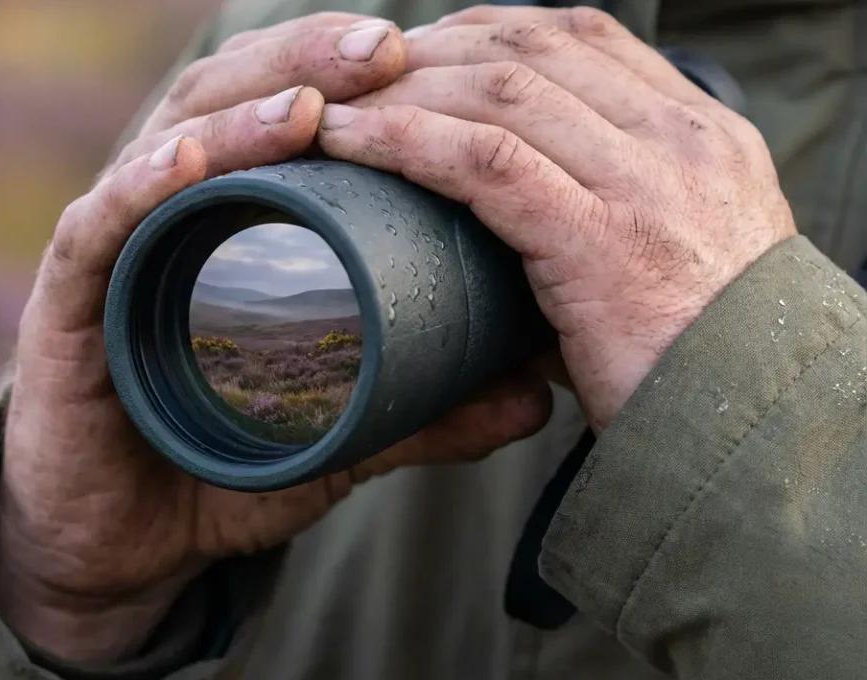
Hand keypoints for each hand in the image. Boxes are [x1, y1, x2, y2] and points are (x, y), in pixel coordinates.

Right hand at [0, 14, 552, 663]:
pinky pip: (95, 234)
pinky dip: (135, 191)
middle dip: (303, 61)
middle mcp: (168, 219)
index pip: (284, 116)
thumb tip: (534, 398)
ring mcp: (112, 258)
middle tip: (388, 48)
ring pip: (164, 150)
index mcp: (228, 227)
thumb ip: (421, 411)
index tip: (433, 59)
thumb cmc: (215, 470)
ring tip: (310, 100)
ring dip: (236, 115)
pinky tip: (184, 161)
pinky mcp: (62, 309)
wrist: (117, 552)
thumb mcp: (335, 438)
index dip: (350, 76)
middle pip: (227, 102)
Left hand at [316, 6, 796, 430]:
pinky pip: (483, 160)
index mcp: (702, 136)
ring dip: (405, 90)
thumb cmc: (695, 367)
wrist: (752, 435)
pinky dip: (403, 140)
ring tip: (338, 108)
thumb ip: (614, 220)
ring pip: (501, 90)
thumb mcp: (677, 266)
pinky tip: (350, 141)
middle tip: (362, 79)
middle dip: (434, 51)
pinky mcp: (600, 239)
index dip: (488, 32)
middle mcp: (682, 141)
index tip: (425, 54)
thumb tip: (514, 230)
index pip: (584, 38)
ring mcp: (647, 184)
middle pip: (533, 50)